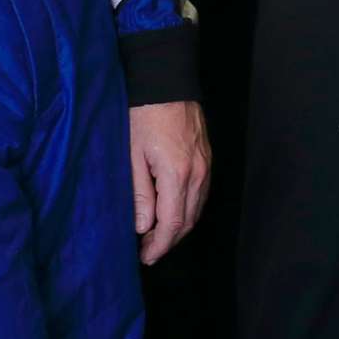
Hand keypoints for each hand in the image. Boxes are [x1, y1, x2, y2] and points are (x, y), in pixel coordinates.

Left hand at [129, 100, 211, 263]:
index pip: (172, 223)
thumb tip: (143, 226)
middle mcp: (198, 173)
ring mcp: (206, 165)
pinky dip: (188, 209)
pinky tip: (172, 212)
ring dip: (179, 227)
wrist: (166, 81)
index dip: (160, 246)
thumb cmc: (143, 113)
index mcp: (178, 174)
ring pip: (197, 209)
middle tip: (148, 252)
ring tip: (157, 236)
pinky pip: (201, 194)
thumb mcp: (132, 154)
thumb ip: (140, 193)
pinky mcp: (207, 158)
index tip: (146, 258)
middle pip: (188, 221)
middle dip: (169, 241)